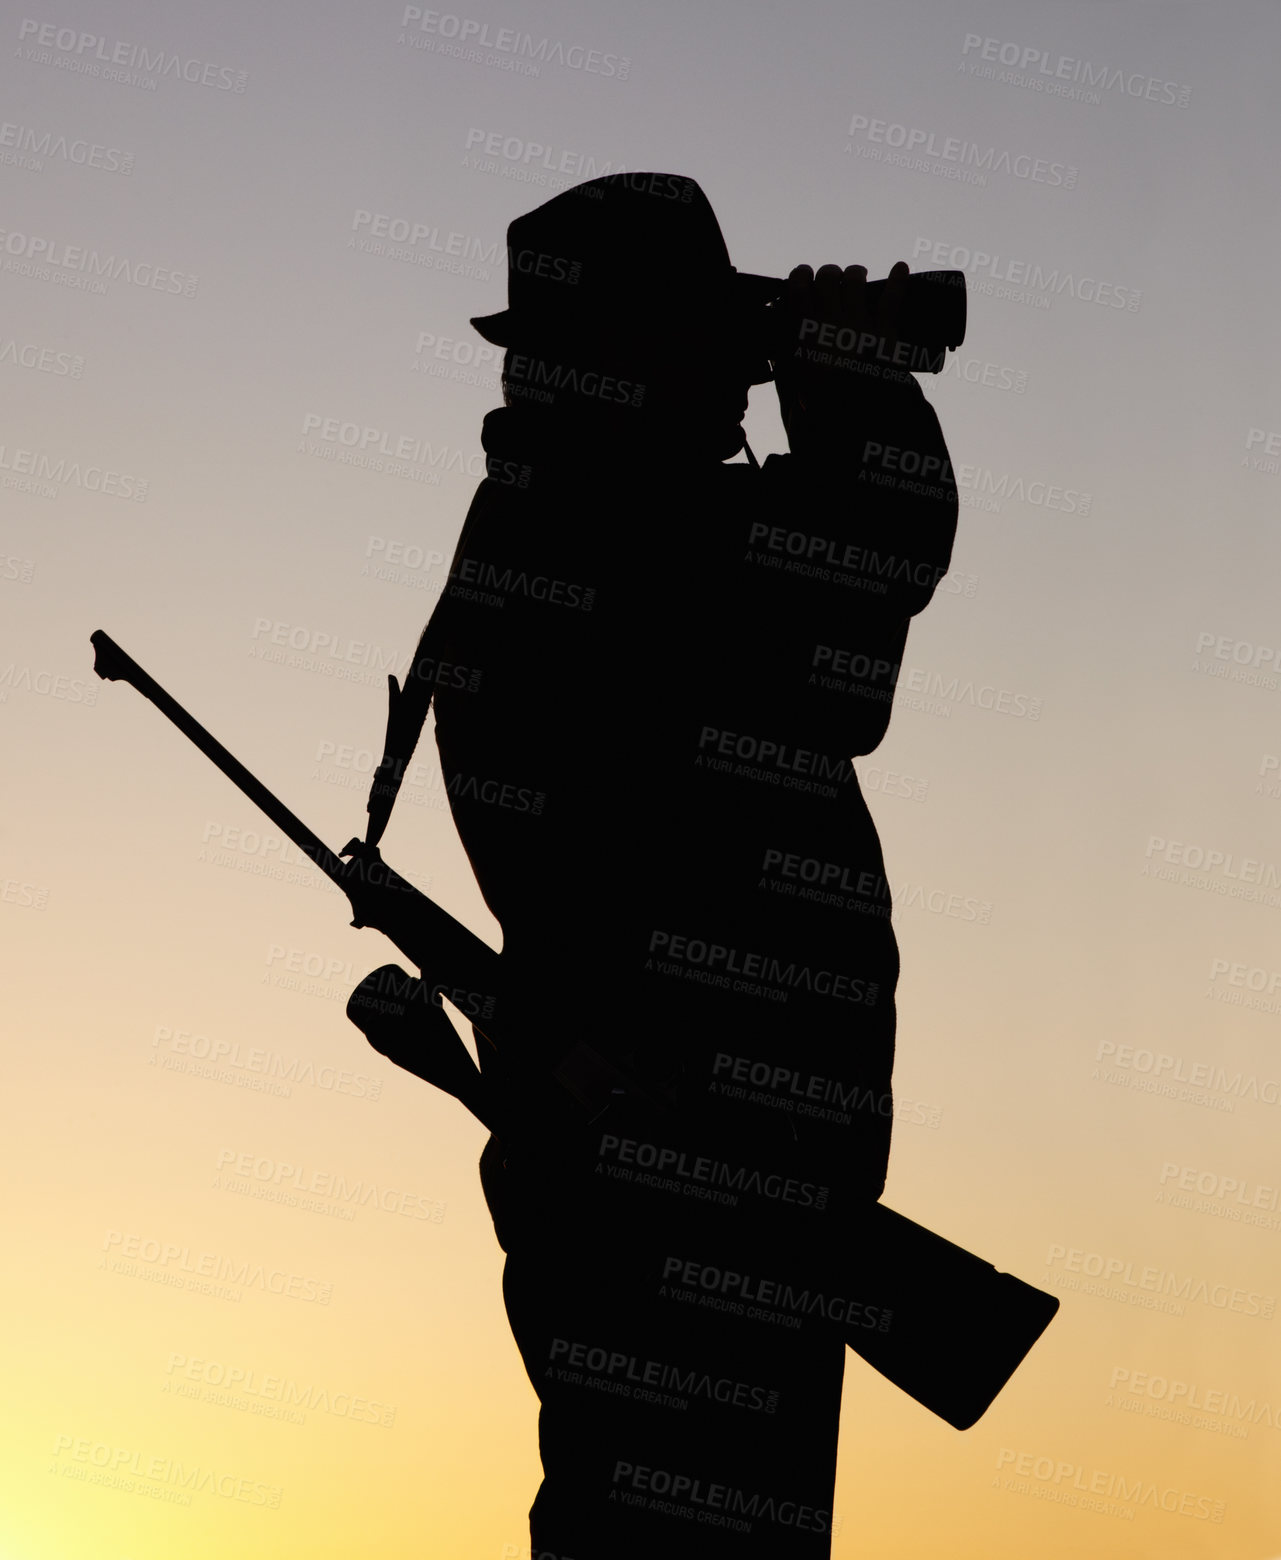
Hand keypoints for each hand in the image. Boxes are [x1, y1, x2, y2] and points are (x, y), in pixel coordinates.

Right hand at [771, 260, 912, 435]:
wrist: (855, 412)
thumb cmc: (820, 396)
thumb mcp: (795, 374)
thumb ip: (785, 350)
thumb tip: (780, 334)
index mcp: (805, 328)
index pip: (798, 286)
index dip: (800, 275)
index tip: (802, 275)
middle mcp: (831, 318)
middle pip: (827, 277)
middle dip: (827, 273)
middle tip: (828, 279)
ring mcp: (859, 321)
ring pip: (855, 280)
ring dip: (854, 273)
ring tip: (855, 276)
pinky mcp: (884, 330)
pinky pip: (892, 298)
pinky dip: (897, 279)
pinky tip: (900, 267)